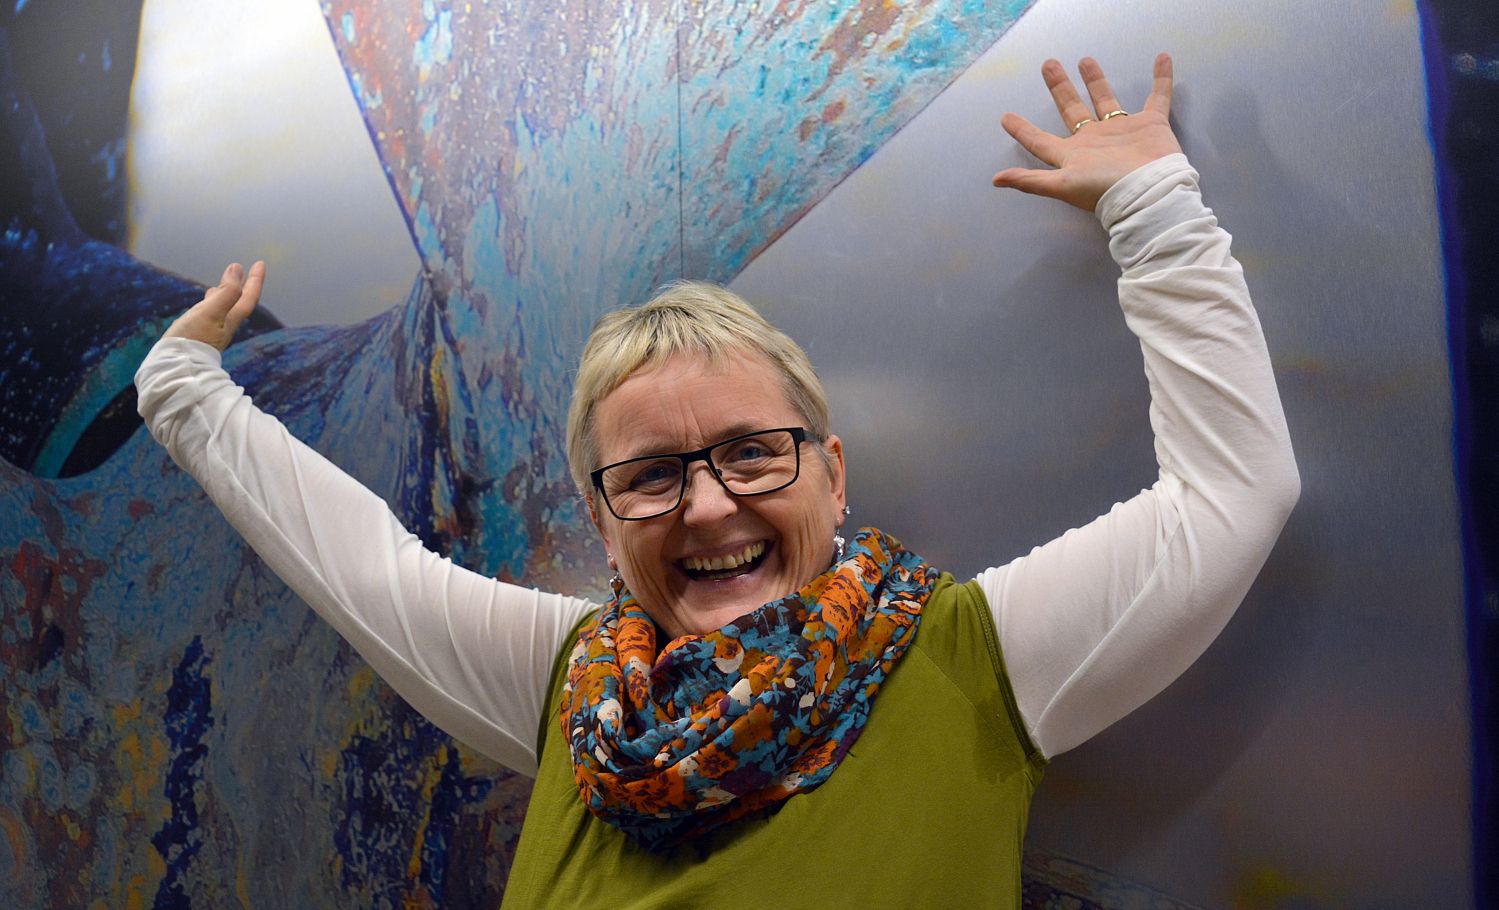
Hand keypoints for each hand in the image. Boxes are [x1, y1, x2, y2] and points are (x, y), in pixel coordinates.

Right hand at [163, 261, 265, 351]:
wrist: (175, 369)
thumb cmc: (193, 340)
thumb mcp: (211, 312)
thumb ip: (226, 292)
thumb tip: (237, 269)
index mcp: (229, 320)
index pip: (247, 297)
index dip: (255, 280)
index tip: (260, 263)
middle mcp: (223, 328)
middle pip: (235, 304)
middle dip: (238, 286)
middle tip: (240, 271)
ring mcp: (210, 334)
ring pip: (218, 311)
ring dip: (220, 297)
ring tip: (216, 287)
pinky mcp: (196, 340)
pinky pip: (205, 319)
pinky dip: (205, 308)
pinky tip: (199, 309)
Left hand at [993, 54, 1181, 211]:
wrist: (1150, 191)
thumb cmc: (1104, 188)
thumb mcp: (1062, 185)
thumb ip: (1031, 181)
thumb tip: (995, 180)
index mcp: (1072, 155)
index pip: (1040, 141)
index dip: (1022, 131)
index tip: (1005, 117)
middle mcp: (1094, 141)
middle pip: (1072, 110)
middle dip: (1060, 88)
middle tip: (1049, 65)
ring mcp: (1122, 132)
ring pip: (1106, 100)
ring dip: (1096, 81)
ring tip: (1085, 60)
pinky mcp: (1151, 125)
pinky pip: (1157, 97)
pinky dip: (1161, 79)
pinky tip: (1161, 59)